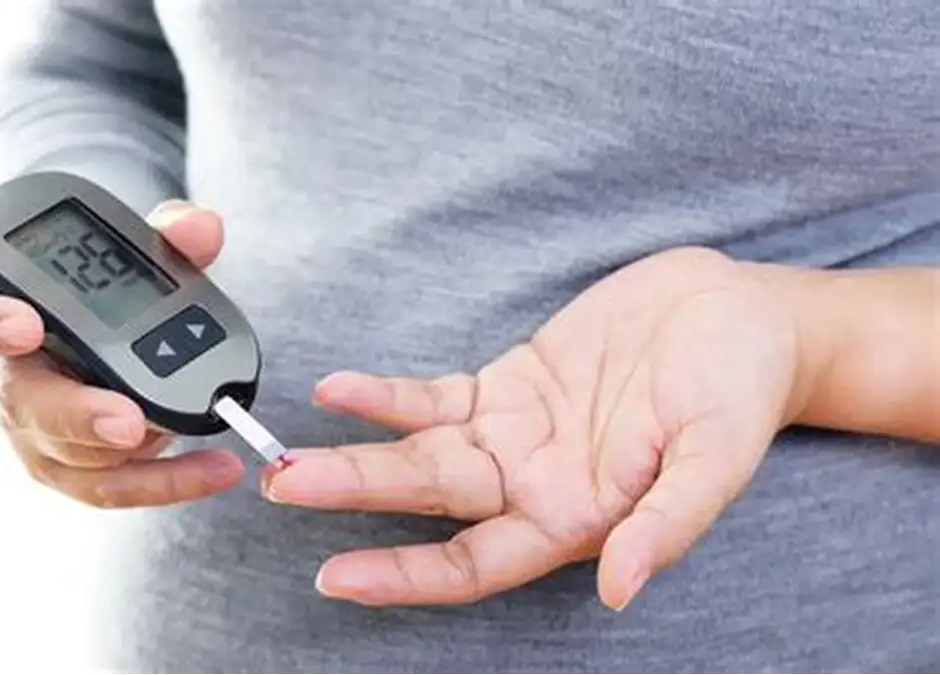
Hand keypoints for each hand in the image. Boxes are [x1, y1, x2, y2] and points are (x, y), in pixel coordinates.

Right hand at [0, 200, 245, 507]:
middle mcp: (5, 376)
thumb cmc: (103, 289)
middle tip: (128, 421)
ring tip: (189, 444)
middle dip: (76, 414)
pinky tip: (215, 470)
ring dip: (126, 456)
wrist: (110, 335)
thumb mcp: (132, 250)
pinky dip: (165, 482)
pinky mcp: (71, 467)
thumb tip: (200, 229)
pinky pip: (109, 486)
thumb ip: (165, 234)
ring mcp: (33, 428)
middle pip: (20, 402)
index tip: (26, 324)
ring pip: (64, 455)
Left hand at [264, 247, 808, 610]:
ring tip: (287, 453)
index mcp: (576, 519)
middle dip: (355, 496)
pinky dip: (387, 397)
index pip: (474, 565)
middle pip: (428, 502)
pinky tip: (340, 390)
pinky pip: (434, 397)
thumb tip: (623, 588)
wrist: (740, 316)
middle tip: (282, 489)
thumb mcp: (719, 458)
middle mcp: (532, 485)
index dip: (406, 576)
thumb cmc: (740, 391)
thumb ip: (670, 523)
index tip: (338, 577)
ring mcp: (515, 434)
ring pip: (419, 451)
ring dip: (355, 451)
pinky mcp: (508, 385)